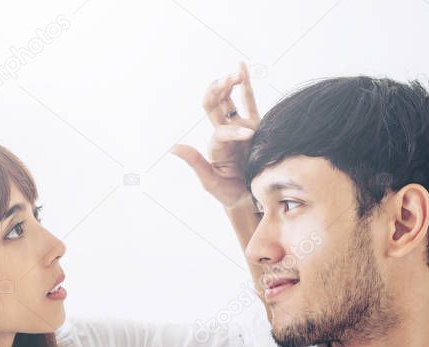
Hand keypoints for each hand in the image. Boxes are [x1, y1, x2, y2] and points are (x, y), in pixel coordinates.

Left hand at [172, 61, 260, 208]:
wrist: (248, 197)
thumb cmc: (229, 192)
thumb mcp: (211, 182)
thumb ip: (195, 163)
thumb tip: (173, 148)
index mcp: (216, 145)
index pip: (222, 130)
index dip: (233, 131)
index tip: (248, 137)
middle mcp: (226, 132)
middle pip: (216, 105)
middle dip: (219, 90)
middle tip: (226, 80)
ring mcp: (239, 127)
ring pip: (230, 100)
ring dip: (230, 84)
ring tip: (235, 72)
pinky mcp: (255, 126)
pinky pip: (248, 102)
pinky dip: (245, 84)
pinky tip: (241, 66)